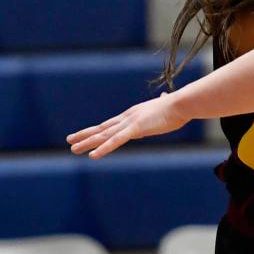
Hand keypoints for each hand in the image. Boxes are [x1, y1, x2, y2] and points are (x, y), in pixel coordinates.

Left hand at [66, 93, 186, 158]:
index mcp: (134, 114)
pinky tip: (92, 156)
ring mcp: (130, 122)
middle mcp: (128, 117)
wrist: (183, 103)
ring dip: (87, 142)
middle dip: (85, 134)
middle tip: (70, 140)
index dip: (97, 129)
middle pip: (102, 128)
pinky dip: (103, 148)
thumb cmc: (178, 106)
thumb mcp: (166, 106)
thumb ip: (161, 104)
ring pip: (104, 135)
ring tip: (72, 148)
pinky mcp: (136, 129)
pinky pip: (115, 141)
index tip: (86, 133)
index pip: (112, 123)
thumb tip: (164, 97)